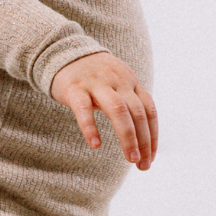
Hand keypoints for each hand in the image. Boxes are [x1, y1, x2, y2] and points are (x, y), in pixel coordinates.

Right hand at [50, 52, 157, 167]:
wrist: (63, 51)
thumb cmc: (94, 76)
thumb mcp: (118, 84)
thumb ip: (131, 103)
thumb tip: (145, 137)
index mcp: (131, 83)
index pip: (149, 111)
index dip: (152, 136)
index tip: (151, 157)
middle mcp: (118, 82)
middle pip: (138, 113)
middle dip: (144, 141)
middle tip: (142, 164)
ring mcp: (97, 83)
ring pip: (118, 110)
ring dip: (128, 137)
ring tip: (130, 158)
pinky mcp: (75, 87)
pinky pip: (84, 109)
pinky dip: (91, 127)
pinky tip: (96, 145)